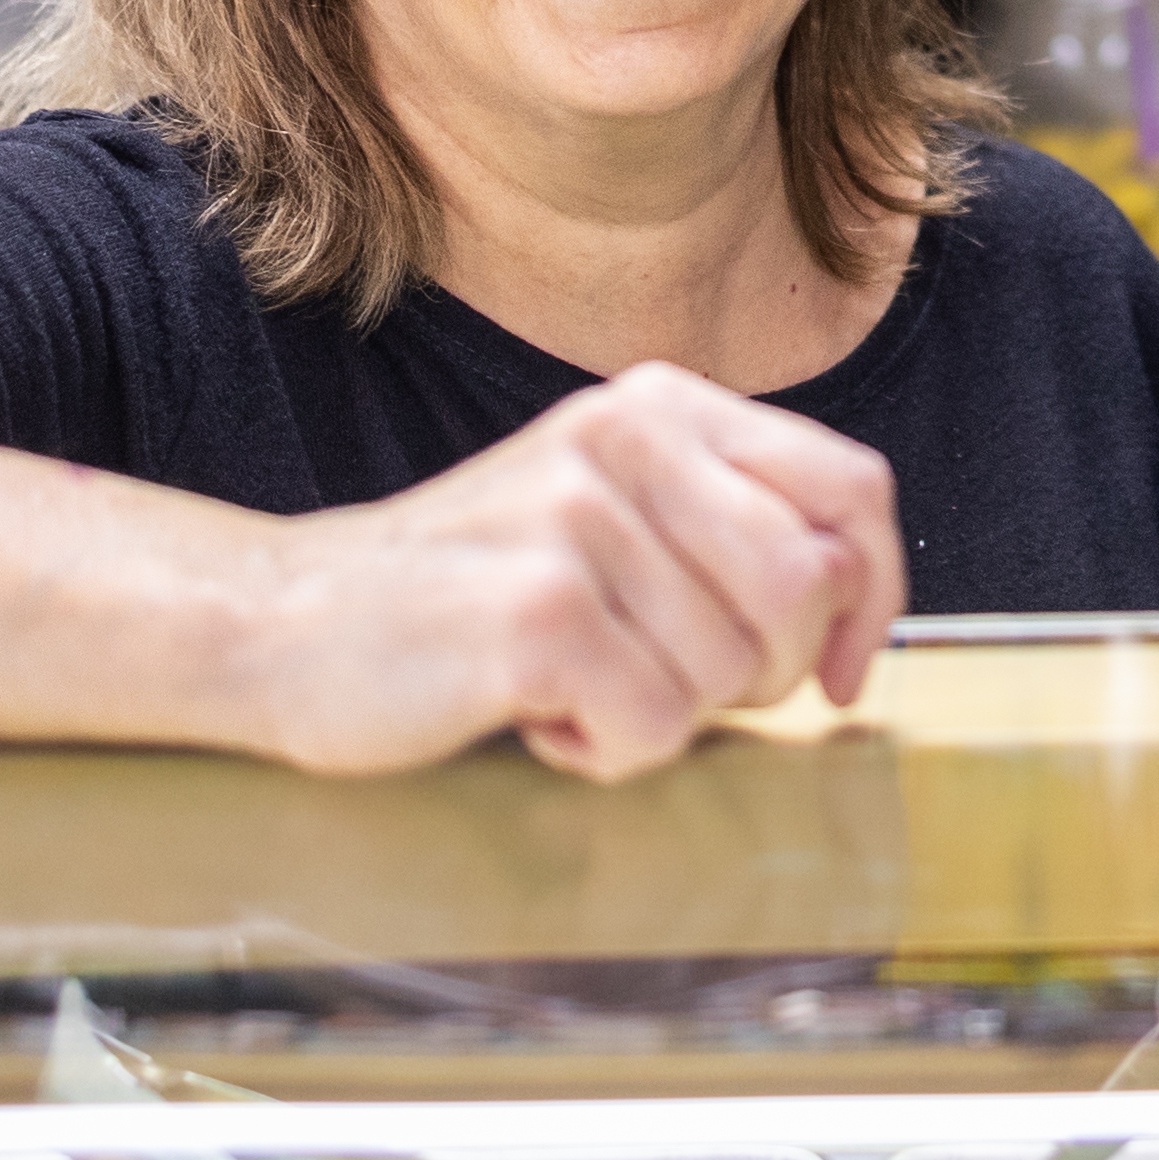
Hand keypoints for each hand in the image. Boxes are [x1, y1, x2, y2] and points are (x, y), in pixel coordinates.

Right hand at [214, 360, 902, 778]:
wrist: (286, 622)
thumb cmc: (470, 587)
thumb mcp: (612, 513)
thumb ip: (731, 527)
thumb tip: (853, 595)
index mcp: (664, 406)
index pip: (853, 487)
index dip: (872, 593)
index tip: (836, 672)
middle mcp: (628, 439)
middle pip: (805, 589)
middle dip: (757, 675)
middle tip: (660, 685)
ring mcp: (578, 520)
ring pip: (728, 675)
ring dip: (659, 717)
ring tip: (570, 684)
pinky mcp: (536, 611)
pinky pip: (654, 728)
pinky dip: (603, 753)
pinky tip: (534, 715)